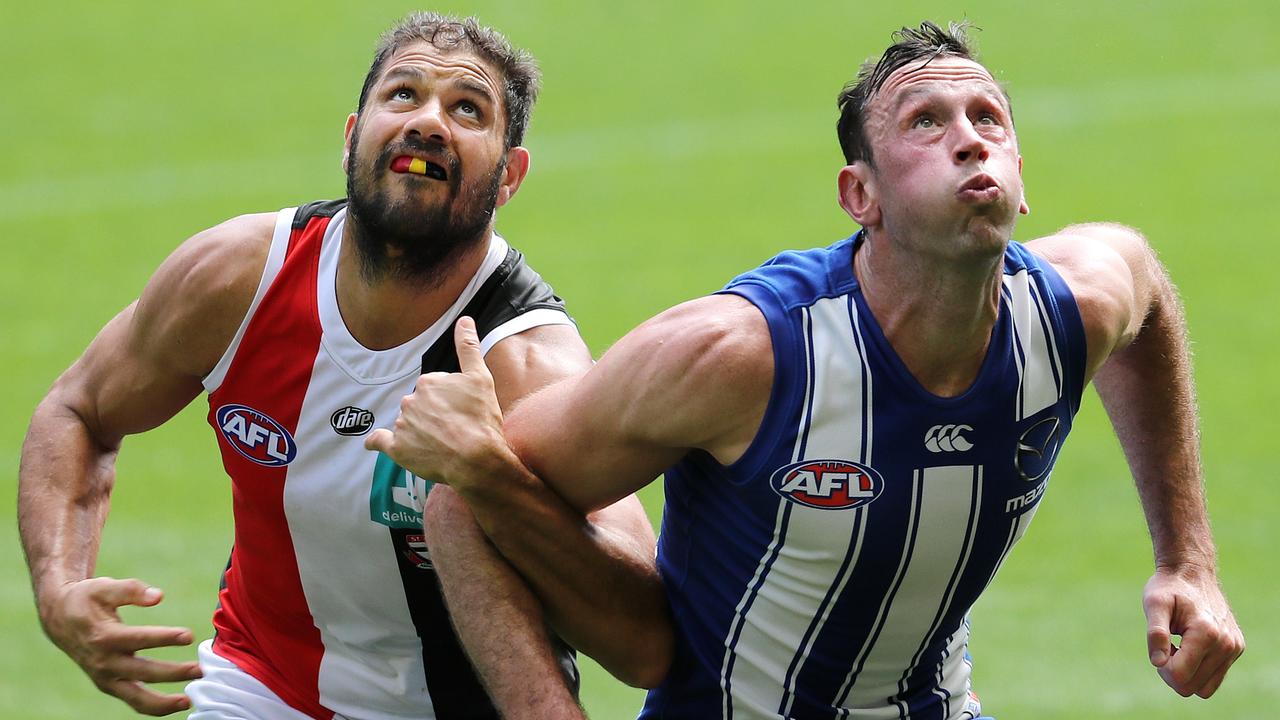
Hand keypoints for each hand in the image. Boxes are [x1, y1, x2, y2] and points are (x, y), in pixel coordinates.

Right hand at [42, 577, 201, 714]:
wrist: (61, 620)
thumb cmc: (87, 600)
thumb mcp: (103, 587)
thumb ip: (131, 590)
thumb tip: (158, 596)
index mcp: (104, 636)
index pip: (138, 639)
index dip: (164, 638)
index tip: (188, 636)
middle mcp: (104, 661)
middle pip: (142, 672)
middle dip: (172, 673)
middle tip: (199, 669)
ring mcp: (105, 678)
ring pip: (136, 698)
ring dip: (164, 703)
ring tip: (189, 700)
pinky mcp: (109, 685)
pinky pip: (134, 701)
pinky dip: (155, 706)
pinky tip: (178, 702)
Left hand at [366, 316, 510, 488]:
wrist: (475, 458)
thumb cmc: (481, 420)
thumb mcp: (480, 378)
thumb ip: (469, 348)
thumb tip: (464, 320)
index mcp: (428, 381)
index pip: (434, 388)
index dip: (449, 400)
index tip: (461, 411)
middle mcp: (410, 400)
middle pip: (420, 404)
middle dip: (433, 414)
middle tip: (454, 428)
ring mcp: (402, 424)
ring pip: (407, 422)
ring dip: (418, 430)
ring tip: (441, 444)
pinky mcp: (397, 448)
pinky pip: (380, 441)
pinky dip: (378, 442)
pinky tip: (376, 443)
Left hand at [1143, 564, 1244, 697]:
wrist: (1192, 573)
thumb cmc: (1169, 588)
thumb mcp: (1154, 604)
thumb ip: (1155, 633)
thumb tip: (1158, 663)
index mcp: (1206, 633)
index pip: (1180, 676)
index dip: (1162, 668)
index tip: (1159, 648)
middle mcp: (1226, 644)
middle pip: (1191, 687)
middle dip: (1173, 672)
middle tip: (1167, 647)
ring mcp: (1234, 648)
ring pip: (1204, 688)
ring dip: (1186, 672)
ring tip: (1179, 647)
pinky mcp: (1236, 649)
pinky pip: (1213, 678)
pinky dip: (1198, 669)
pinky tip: (1190, 647)